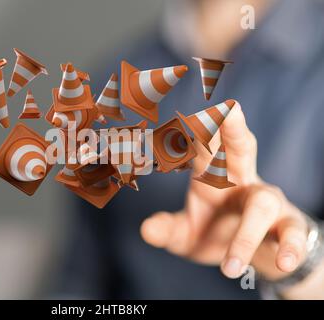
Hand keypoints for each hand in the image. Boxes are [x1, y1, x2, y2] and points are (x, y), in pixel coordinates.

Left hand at [141, 102, 308, 279]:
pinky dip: (289, 248)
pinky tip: (283, 261)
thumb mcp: (185, 235)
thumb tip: (146, 230)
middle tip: (229, 111)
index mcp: (211, 175)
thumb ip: (168, 230)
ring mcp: (266, 201)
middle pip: (241, 148)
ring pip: (263, 204)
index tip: (185, 116)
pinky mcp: (288, 225)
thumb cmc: (214, 233)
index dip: (195, 132)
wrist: (249, 255)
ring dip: (246, 234)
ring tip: (230, 269)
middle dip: (234, 130)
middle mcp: (240, 180)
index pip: (202, 148)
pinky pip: (291, 234)